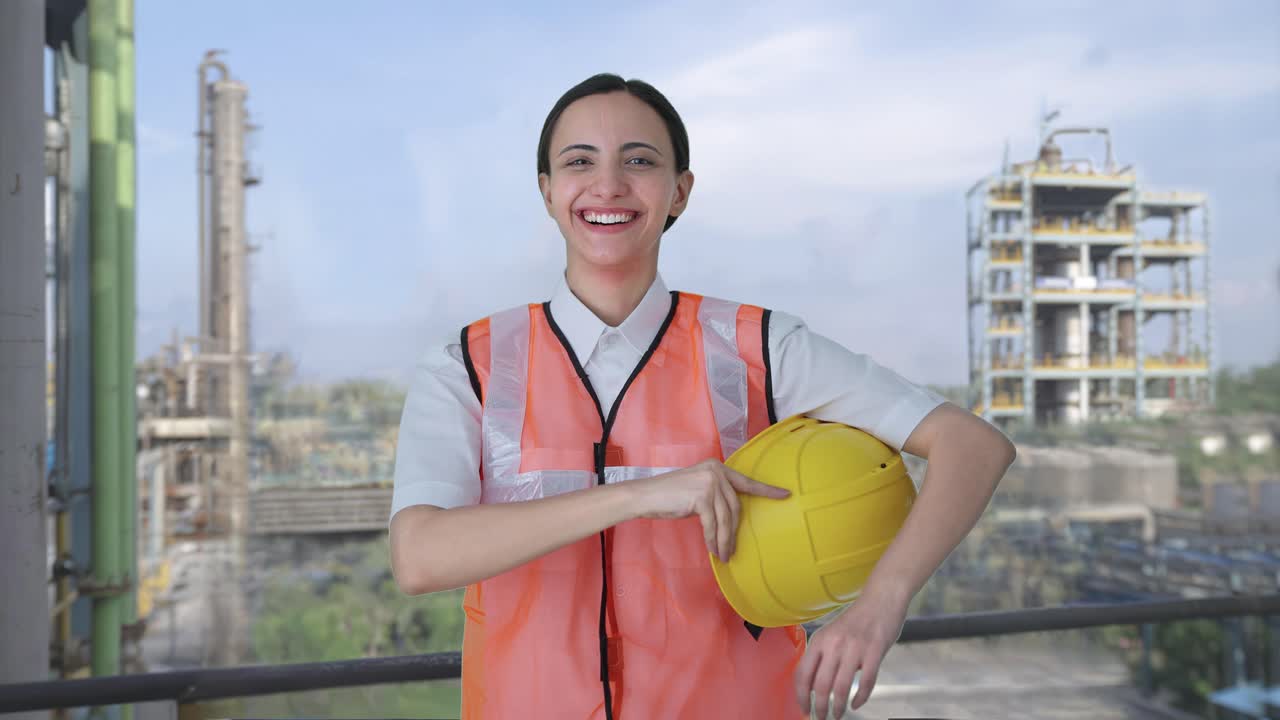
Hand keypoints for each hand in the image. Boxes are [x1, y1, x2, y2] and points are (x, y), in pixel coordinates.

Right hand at [630, 459, 789, 561]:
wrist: (646, 495)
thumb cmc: (669, 495)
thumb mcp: (697, 490)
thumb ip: (715, 495)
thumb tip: (732, 518)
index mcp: (717, 467)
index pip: (746, 482)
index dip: (766, 490)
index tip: (786, 495)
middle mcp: (716, 471)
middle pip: (734, 507)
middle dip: (734, 532)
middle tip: (732, 550)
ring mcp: (709, 482)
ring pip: (725, 518)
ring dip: (725, 540)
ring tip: (724, 554)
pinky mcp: (701, 496)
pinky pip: (712, 525)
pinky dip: (713, 540)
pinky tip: (713, 550)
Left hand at [794, 586, 908, 717]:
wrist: (881, 599)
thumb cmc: (856, 620)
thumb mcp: (832, 634)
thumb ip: (822, 656)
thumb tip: (812, 685)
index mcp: (819, 640)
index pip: (803, 674)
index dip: (801, 696)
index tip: (804, 709)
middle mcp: (834, 644)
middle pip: (820, 685)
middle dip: (819, 707)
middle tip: (821, 718)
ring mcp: (854, 648)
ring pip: (841, 687)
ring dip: (838, 707)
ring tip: (838, 715)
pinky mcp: (874, 652)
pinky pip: (865, 682)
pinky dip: (860, 697)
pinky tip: (857, 704)